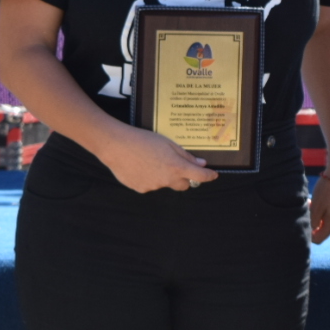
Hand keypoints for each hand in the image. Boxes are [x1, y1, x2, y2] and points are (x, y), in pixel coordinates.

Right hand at [101, 128, 217, 192]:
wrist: (116, 146)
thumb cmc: (143, 140)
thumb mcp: (169, 143)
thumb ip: (186, 156)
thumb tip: (200, 163)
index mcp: (176, 167)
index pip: (200, 176)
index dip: (208, 176)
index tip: (213, 175)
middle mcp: (166, 180)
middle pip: (183, 185)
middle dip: (184, 178)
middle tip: (176, 167)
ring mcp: (153, 186)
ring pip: (164, 184)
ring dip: (163, 176)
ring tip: (150, 161)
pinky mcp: (140, 189)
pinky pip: (150, 185)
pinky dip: (149, 178)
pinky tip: (140, 166)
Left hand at [310, 175, 329, 242]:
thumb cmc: (327, 190)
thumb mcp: (316, 207)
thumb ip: (313, 223)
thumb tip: (311, 232)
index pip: (318, 239)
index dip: (308, 235)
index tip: (303, 220)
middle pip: (323, 230)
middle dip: (313, 223)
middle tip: (308, 207)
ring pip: (328, 220)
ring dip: (319, 215)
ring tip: (314, 201)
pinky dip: (326, 209)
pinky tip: (323, 197)